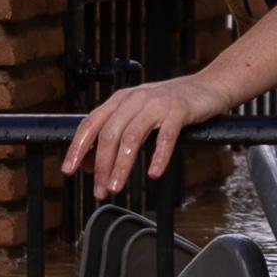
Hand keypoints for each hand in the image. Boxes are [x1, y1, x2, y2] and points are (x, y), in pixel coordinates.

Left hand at [62, 70, 236, 199]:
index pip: (90, 123)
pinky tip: (154, 174)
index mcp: (120, 100)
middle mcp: (134, 99)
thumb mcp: (137, 115)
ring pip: (132, 136)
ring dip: (121, 165)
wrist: (207, 86)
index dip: (77, 147)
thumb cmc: (170, 105)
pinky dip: (158, 156)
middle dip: (101, 165)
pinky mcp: (179, 111)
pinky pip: (166, 136)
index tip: (69, 170)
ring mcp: (157, 104)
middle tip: (99, 190)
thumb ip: (115, 135)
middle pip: (109, 133)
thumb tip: (88, 164)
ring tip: (116, 187)